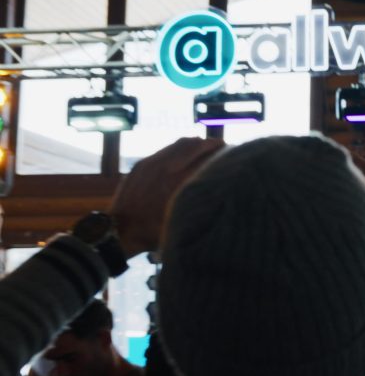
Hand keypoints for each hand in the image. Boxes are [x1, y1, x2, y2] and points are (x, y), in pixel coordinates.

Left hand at [109, 137, 224, 257]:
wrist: (121, 230)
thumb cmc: (156, 232)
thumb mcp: (182, 220)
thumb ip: (199, 204)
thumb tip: (219, 192)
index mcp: (178, 183)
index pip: (206, 158)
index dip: (221, 153)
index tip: (233, 154)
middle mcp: (166, 168)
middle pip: (195, 144)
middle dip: (211, 144)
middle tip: (223, 147)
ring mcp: (152, 163)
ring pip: (180, 143)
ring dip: (195, 143)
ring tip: (206, 147)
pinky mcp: (142, 164)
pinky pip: (166, 149)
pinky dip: (180, 148)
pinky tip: (185, 155)